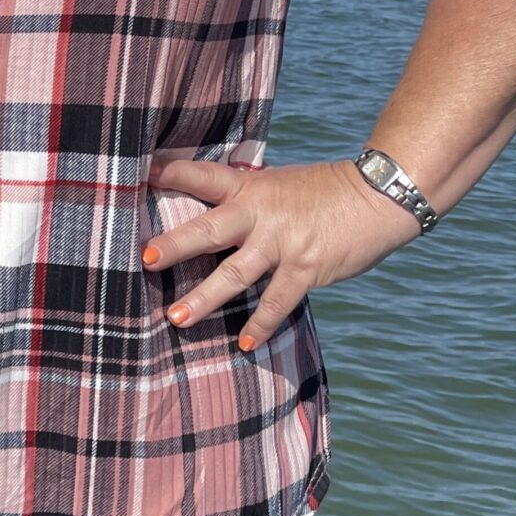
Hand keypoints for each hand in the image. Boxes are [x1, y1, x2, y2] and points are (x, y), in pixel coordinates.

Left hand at [143, 156, 418, 350]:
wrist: (379, 196)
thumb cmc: (322, 192)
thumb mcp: (277, 185)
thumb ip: (244, 200)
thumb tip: (210, 217)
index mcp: (249, 185)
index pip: (201, 175)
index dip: (169, 172)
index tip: (136, 171)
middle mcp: (261, 213)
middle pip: (209, 229)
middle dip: (176, 245)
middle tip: (145, 260)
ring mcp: (283, 242)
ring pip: (235, 273)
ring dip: (205, 299)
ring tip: (176, 320)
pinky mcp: (307, 268)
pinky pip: (277, 302)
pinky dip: (261, 325)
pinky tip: (244, 344)